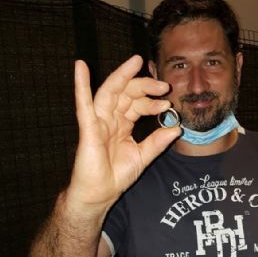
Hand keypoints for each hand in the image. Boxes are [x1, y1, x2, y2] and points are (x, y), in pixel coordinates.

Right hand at [69, 55, 180, 208]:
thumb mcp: (143, 156)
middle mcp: (110, 119)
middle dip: (144, 86)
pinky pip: (83, 104)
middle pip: (126, 94)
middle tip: (163, 85)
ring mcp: (97, 121)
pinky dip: (81, 85)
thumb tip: (177, 128)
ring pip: (109, 92)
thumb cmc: (116, 176)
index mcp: (122, 124)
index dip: (152, 102)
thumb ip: (158, 141)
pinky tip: (80, 67)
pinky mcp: (87, 128)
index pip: (138, 104)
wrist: (100, 194)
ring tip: (135, 62)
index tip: (168, 103)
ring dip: (122, 76)